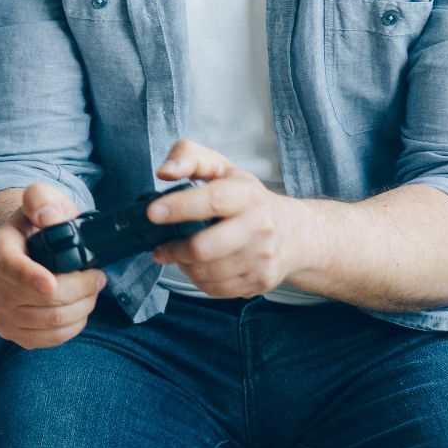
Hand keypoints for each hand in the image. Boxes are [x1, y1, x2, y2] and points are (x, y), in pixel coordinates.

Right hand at [0, 184, 105, 348]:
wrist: (23, 248)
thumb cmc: (37, 225)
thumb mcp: (42, 201)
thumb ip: (43, 199)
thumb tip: (45, 217)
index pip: (9, 266)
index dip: (31, 278)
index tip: (52, 285)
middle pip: (43, 300)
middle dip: (81, 289)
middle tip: (98, 277)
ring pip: (50, 322)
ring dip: (82, 308)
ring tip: (91, 290)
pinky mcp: (11, 331)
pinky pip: (48, 339)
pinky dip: (73, 326)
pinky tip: (79, 309)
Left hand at [148, 139, 306, 298]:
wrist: (294, 233)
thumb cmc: (248, 198)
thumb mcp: (222, 168)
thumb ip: (189, 157)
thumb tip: (164, 172)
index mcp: (249, 195)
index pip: (213, 200)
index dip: (179, 207)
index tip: (152, 213)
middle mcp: (260, 227)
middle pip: (204, 248)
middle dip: (173, 249)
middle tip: (160, 245)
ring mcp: (262, 258)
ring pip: (205, 272)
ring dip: (183, 265)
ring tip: (180, 254)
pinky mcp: (260, 281)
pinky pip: (215, 289)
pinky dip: (198, 280)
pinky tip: (198, 267)